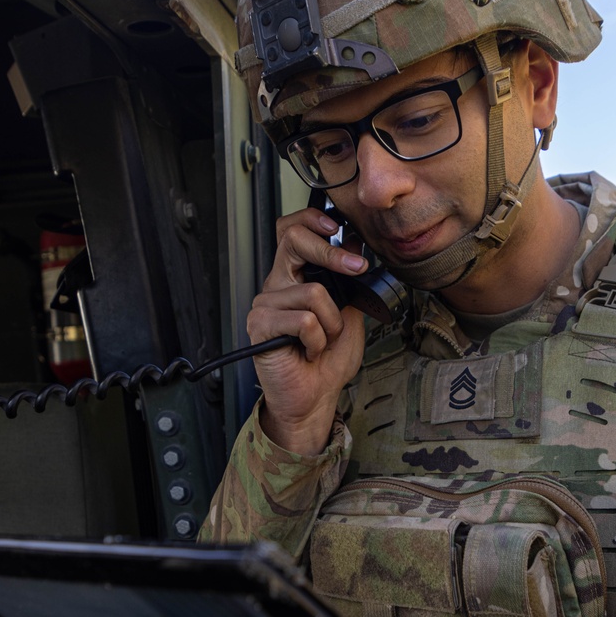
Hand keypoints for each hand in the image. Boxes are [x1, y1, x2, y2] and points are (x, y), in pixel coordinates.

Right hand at [248, 207, 367, 453]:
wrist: (315, 398)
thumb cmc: (328, 360)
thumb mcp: (350, 312)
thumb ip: (349, 279)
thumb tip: (354, 243)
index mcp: (295, 277)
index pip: (291, 230)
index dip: (311, 219)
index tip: (336, 226)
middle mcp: (277, 286)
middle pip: (293, 240)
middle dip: (330, 253)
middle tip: (355, 269)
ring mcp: (265, 304)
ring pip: (313, 291)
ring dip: (332, 323)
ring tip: (323, 341)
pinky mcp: (260, 326)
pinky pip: (303, 320)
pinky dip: (317, 340)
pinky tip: (308, 351)